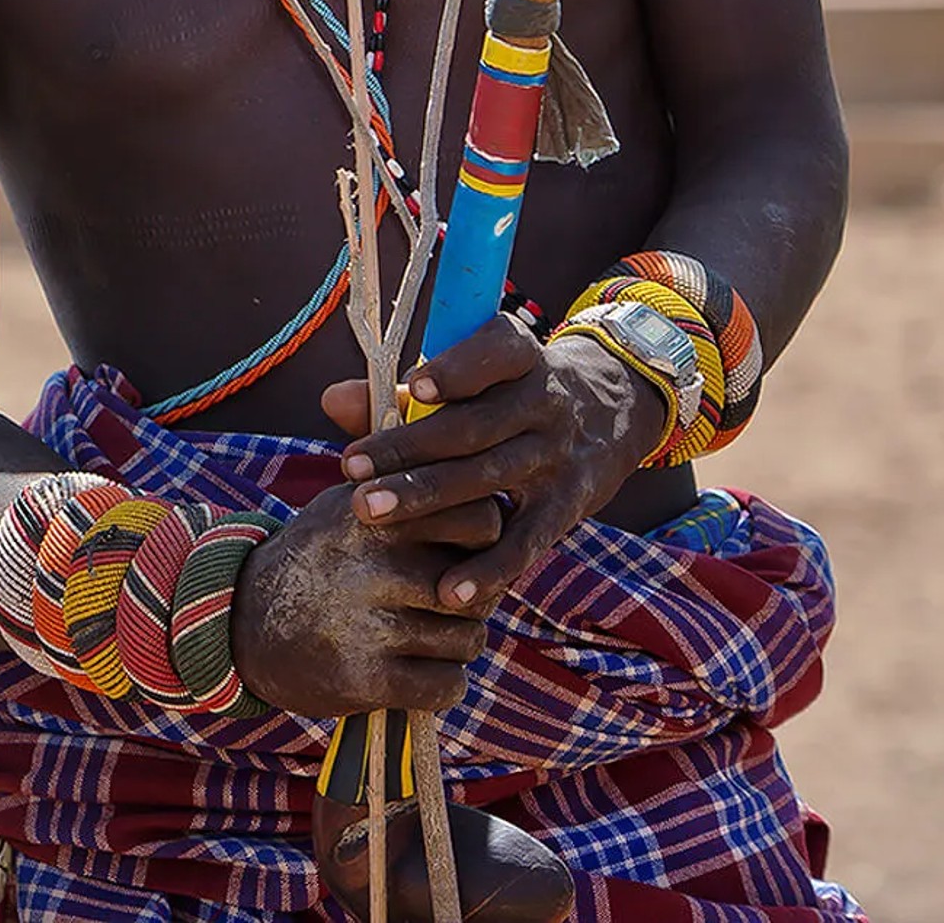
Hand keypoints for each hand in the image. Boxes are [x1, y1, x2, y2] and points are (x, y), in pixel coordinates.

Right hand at [232, 483, 504, 714]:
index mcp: (371, 517)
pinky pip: (448, 685)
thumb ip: (410, 492)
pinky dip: (439, 686)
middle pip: (479, 588)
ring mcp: (368, 624)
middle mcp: (370, 566)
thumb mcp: (347, 507)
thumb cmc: (316, 562)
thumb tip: (490, 493)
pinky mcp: (366, 678)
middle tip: (440, 604)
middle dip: (471, 602)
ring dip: (453, 646)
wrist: (240, 625)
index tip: (462, 554)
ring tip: (416, 638)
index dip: (484, 543)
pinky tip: (412, 674)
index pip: (480, 520)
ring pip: (468, 640)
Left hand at [323, 314, 669, 608]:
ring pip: (489, 477)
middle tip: (349, 471)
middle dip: (408, 449)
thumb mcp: (473, 377)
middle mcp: (545, 402)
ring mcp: (559, 455)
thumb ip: (399, 392)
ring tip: (369, 513)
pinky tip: (449, 591)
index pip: (498, 352)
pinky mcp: (569, 505)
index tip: (414, 387)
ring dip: (427, 499)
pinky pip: (528, 540)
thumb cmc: (506, 392)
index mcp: (520, 356)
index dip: (459, 370)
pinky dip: (489, 568)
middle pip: (472, 426)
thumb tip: (331, 400)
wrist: (612, 411)